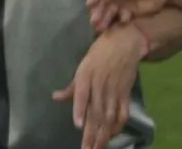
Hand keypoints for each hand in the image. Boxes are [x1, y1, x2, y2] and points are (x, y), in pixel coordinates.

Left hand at [52, 24, 147, 148]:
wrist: (125, 43)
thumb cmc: (100, 53)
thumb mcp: (83, 66)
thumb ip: (72, 87)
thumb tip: (55, 97)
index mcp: (87, 76)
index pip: (82, 95)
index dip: (80, 110)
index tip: (79, 126)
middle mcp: (100, 85)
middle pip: (96, 112)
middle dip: (91, 133)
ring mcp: (114, 91)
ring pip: (109, 116)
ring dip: (104, 134)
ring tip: (98, 148)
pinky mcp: (125, 93)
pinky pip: (122, 112)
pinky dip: (118, 125)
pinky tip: (113, 135)